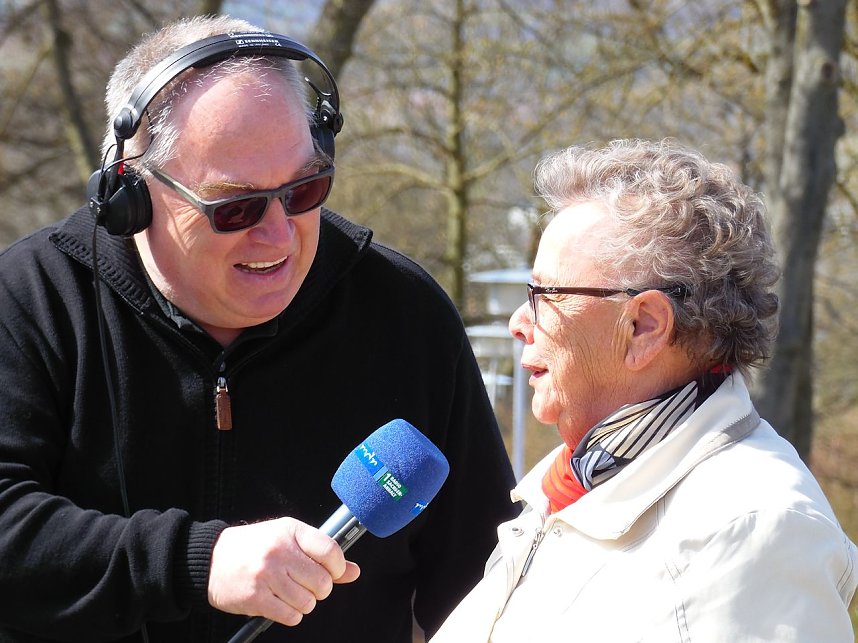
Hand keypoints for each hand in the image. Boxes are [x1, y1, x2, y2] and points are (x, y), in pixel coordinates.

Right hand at [207, 517, 360, 625]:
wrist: (212, 558)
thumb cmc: (256, 547)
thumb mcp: (289, 539)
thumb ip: (322, 554)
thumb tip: (353, 572)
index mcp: (290, 531)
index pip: (330, 551)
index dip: (338, 567)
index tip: (333, 572)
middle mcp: (279, 551)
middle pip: (322, 582)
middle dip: (320, 589)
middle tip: (307, 585)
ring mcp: (266, 575)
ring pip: (308, 602)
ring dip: (304, 603)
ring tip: (290, 593)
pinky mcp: (255, 598)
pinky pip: (291, 616)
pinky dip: (292, 614)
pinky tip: (281, 603)